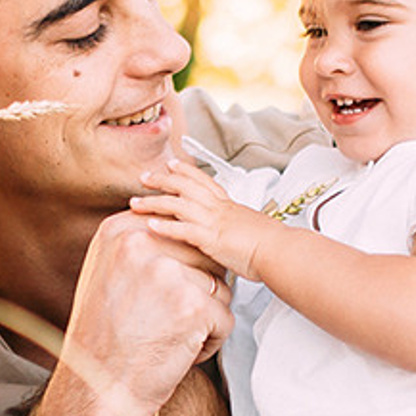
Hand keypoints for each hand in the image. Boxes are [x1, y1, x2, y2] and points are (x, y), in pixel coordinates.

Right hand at [57, 209, 233, 415]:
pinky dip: (210, 342)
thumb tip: (180, 231)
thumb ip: (140, 245)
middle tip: (164, 318)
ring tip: (168, 334)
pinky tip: (177, 351)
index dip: (184, 265)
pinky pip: (225, 318)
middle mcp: (142, 243)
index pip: (180, 230)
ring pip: (220, 287)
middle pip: (204, 255)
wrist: (97, 391)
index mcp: (120, 231)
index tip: (168, 290)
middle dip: (197, 290)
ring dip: (204, 316)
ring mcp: (168, 273)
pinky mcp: (192, 305)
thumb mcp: (107, 272)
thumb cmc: (102, 340)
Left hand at [130, 157, 276, 281]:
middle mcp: (219, 209)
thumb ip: (237, 232)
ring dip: (153, 203)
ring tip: (134, 203)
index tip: (171, 164)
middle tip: (144, 178)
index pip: (204, 181)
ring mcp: (214, 222)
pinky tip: (149, 226)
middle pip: (185, 186)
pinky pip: (183, 230)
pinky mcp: (212, 239)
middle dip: (162, 180)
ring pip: (177, 205)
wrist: (281, 251)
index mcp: (229, 206)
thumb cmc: (271, 246)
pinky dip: (165, 227)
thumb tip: (235, 240)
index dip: (186, 171)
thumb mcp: (251, 232)